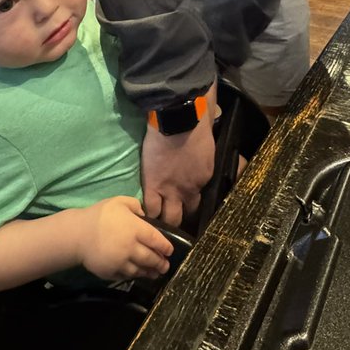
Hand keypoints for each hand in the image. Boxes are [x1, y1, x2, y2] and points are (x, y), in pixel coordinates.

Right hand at [75, 196, 173, 280]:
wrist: (77, 234)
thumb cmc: (99, 215)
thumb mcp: (118, 201)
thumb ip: (135, 205)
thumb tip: (144, 214)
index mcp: (136, 229)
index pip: (156, 240)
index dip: (165, 247)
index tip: (170, 251)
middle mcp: (132, 247)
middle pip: (151, 258)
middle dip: (160, 263)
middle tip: (165, 266)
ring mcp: (121, 262)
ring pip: (140, 270)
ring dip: (149, 272)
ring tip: (155, 273)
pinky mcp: (111, 272)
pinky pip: (127, 276)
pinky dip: (134, 276)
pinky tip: (137, 274)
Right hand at [141, 80, 216, 226]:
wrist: (178, 121)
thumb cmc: (195, 129)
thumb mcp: (205, 152)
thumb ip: (200, 167)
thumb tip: (195, 172)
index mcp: (202, 180)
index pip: (197, 201)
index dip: (190, 206)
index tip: (185, 207)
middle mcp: (188, 191)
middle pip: (185, 215)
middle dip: (180, 220)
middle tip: (173, 223)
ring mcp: (170, 191)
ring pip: (169, 218)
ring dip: (164, 221)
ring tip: (157, 227)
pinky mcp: (153, 186)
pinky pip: (151, 209)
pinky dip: (148, 214)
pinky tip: (144, 219)